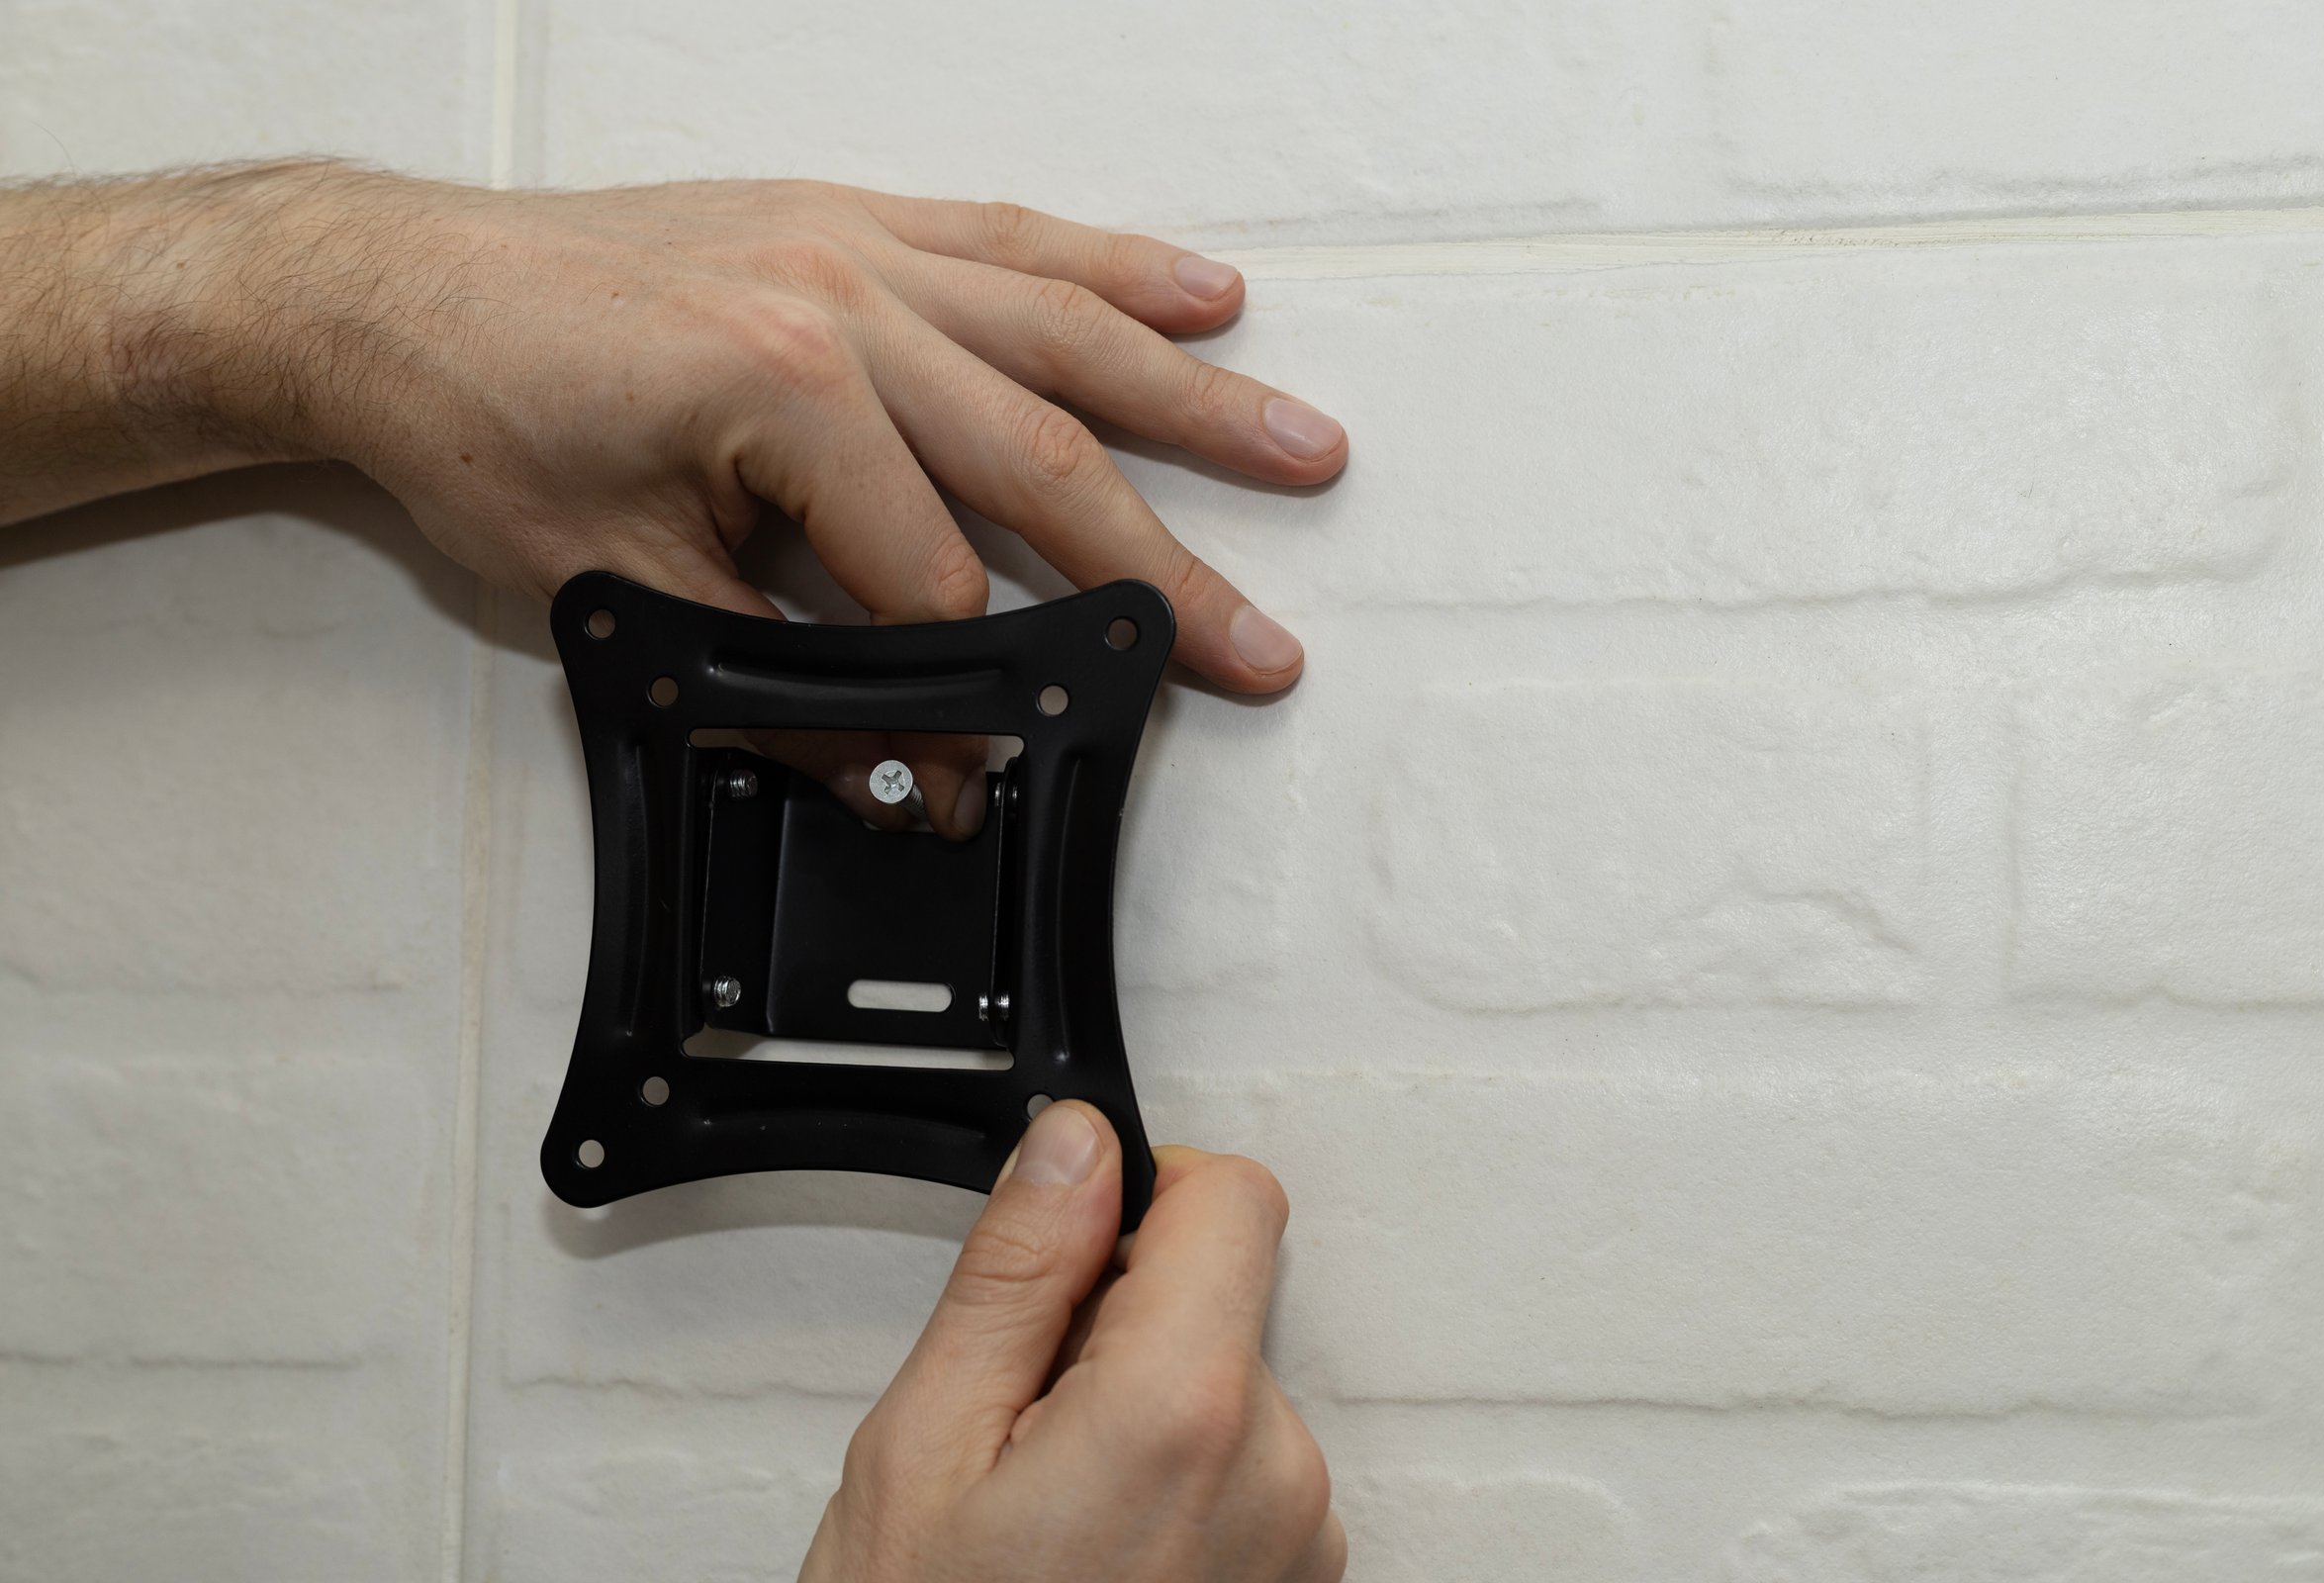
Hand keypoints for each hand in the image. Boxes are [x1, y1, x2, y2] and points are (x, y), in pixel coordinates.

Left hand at [130, 165, 1341, 831]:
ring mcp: (853, 250)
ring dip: (1196, 400)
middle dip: (1166, 574)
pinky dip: (1112, 268)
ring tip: (1306, 451)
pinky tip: (1195, 293)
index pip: (935, 585)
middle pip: (1050, 462)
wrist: (384, 296)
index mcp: (786, 393)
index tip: (1003, 775)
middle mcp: (844, 303)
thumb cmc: (475, 422)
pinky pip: (1008, 239)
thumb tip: (894, 775)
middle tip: (1258, 648)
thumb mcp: (617, 594)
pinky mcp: (844, 221)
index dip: (974, 702)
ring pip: (1067, 333)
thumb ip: (776, 693)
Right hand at [801, 1103, 1342, 1582]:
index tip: (1075, 1237)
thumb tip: (1075, 1148)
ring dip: (1143, 1410)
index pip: (1233, 1198)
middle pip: (1219, 1298)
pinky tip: (1092, 1547)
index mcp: (1182, 1411)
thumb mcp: (927, 1443)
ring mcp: (1296, 1539)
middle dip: (1117, 1325)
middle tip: (1018, 1426)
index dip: (1144, 1190)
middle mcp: (1275, 1472)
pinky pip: (1243, 1469)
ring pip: (1225, 1385)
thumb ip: (1017, 1275)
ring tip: (1048, 1508)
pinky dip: (1175, 1480)